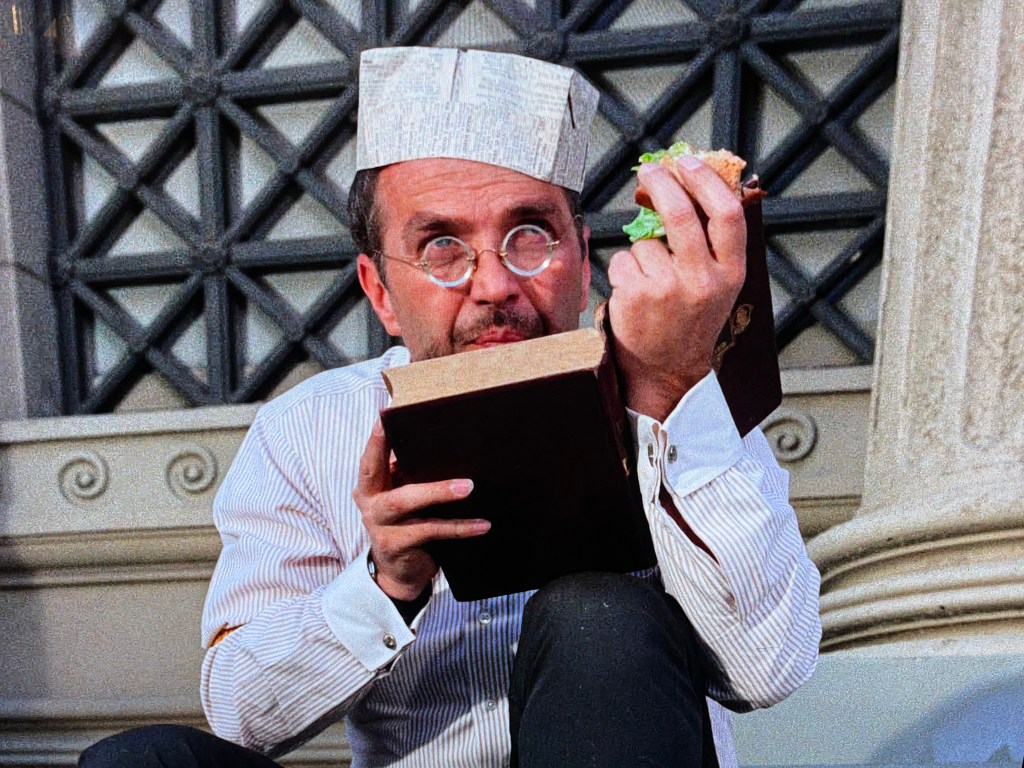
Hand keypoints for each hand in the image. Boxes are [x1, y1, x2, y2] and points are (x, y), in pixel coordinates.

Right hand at [352, 419, 489, 600]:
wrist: (399, 573)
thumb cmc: (407, 523)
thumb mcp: (404, 496)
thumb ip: (410, 475)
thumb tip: (446, 446)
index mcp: (369, 485)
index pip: (370, 457)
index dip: (377, 438)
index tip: (386, 416)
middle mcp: (369, 502)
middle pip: (381, 474)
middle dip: (403, 455)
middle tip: (429, 440)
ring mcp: (380, 525)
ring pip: (407, 502)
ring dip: (439, 492)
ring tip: (469, 487)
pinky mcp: (396, 545)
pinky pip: (431, 531)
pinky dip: (459, 528)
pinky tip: (481, 524)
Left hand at [607, 156, 746, 420]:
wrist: (667, 370)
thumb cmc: (691, 320)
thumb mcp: (718, 283)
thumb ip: (711, 241)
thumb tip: (690, 183)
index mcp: (732, 273)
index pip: (727, 213)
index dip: (706, 180)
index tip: (688, 162)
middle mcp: (704, 280)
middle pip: (681, 214)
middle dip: (662, 184)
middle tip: (650, 171)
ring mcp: (669, 289)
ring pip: (646, 242)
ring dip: (643, 251)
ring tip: (652, 282)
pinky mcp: (637, 295)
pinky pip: (625, 261)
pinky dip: (626, 270)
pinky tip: (637, 295)